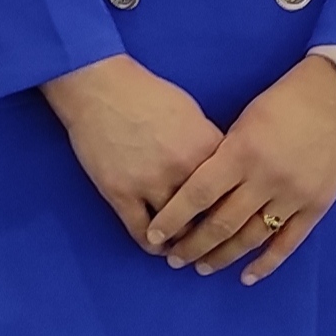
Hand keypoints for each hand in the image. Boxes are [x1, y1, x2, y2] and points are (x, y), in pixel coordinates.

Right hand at [42, 55, 225, 248]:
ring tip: (185, 248)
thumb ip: (207, 146)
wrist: (99, 87)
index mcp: (207, 147)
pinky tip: (157, 245)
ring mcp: (151, 183)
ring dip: (183, 244)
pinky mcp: (121, 193)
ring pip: (177, 231)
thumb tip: (217, 172)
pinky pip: (142, 233)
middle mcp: (184, 169)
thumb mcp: (192, 113)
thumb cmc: (146, 93)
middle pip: (210, 217)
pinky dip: (153, 245)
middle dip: (214, 234)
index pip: (233, 192)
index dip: (235, 209)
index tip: (234, 220)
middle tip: (213, 243)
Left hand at [147, 57, 335, 281]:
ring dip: (223, 257)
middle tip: (173, 258)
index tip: (154, 235)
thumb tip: (197, 192)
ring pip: (251, 238)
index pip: (198, 195)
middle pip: (221, 223)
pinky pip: (288, 242)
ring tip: (202, 267)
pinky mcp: (316, 206)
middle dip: (192, 246)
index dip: (173, 219)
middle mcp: (265, 178)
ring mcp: (293, 195)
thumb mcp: (243, 122)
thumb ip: (222, 157)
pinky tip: (246, 277)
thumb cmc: (283, 102)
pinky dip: (266, 263)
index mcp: (241, 153)